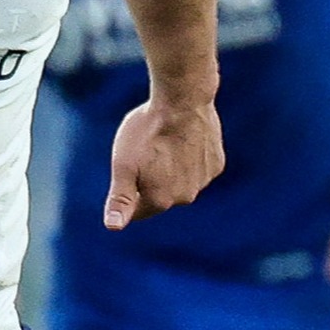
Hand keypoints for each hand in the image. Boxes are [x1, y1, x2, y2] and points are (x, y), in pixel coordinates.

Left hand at [101, 95, 223, 226]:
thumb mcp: (123, 165)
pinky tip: (183, 139)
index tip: (126, 170)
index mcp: (160, 200)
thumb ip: (120, 200)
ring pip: (182, 182)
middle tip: (145, 153)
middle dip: (151, 181)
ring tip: (164, 143)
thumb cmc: (146, 131)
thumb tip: (113, 227)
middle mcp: (185, 197)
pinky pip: (198, 168)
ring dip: (172, 170)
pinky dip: (190, 159)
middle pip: (162, 196)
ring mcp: (204, 181)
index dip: (128, 194)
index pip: (139, 211)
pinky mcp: (216, 164)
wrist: (183, 102)